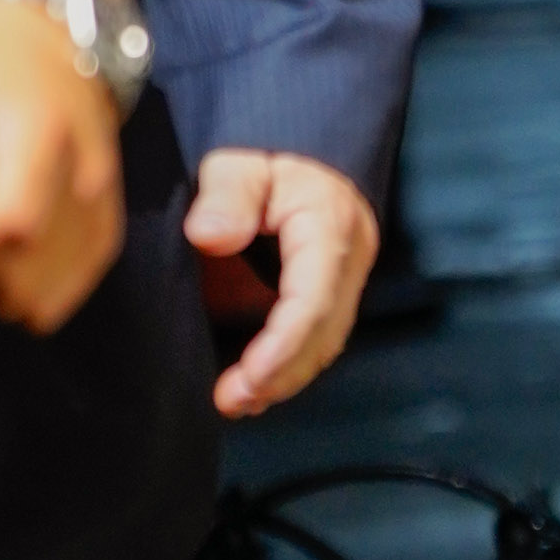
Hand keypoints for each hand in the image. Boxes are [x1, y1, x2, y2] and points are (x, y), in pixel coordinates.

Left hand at [0, 0, 126, 328]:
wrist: (47, 32)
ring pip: (48, 296)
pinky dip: (28, 290)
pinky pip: (71, 289)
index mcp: (39, 135)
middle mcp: (85, 177)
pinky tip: (0, 258)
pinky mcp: (108, 222)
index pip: (11, 222)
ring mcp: (103, 205)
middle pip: (29, 273)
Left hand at [186, 148, 382, 418]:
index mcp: (330, 222)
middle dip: (282, 372)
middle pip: (326, 329)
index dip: (284, 344)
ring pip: (326, 341)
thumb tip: (210, 235)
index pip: (314, 296)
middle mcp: (348, 257)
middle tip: (232, 401)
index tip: (247, 378)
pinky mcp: (331, 294)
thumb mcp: (235, 162)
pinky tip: (256, 388)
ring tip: (238, 402)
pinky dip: (290, 367)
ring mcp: (345, 279)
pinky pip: (318, 339)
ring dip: (286, 377)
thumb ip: (225, 195)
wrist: (295, 157)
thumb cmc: (260, 162)